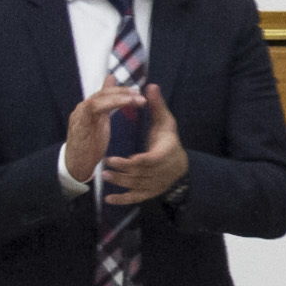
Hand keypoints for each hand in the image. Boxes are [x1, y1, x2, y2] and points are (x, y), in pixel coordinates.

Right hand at [64, 73, 144, 184]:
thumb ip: (107, 110)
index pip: (104, 93)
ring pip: (99, 98)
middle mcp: (83, 109)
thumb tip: (116, 100)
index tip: (136, 91)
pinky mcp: (80, 122)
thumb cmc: (88, 146)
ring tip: (136, 99)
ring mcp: (80, 114)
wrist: (75, 164)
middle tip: (139, 93)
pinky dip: (112, 103)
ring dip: (119, 96)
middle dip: (122, 91)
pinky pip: (95, 107)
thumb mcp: (101, 125)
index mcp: (88, 109)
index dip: (120, 90)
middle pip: (102, 93)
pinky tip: (126, 102)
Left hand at [100, 83, 189, 203]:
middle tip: (106, 164)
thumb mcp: (166, 122)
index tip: (121, 158)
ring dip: (120, 183)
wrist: (180, 166)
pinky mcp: (150, 193)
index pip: (151, 160)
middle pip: (140, 174)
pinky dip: (122, 200)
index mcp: (166, 154)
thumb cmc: (170, 141)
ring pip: (136, 186)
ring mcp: (156, 184)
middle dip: (123, 171)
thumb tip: (150, 85)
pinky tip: (108, 199)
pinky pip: (136, 199)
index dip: (136, 162)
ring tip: (104, 175)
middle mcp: (162, 171)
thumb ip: (157, 105)